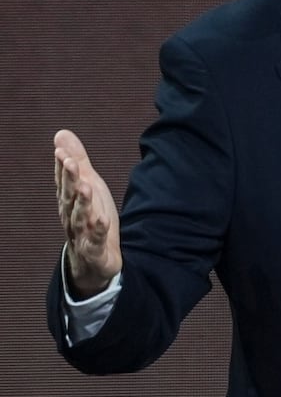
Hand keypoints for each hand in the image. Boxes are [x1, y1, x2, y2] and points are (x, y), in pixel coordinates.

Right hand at [54, 129, 122, 296]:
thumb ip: (77, 163)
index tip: (61, 151)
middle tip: (71, 162)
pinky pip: (97, 241)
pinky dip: (99, 231)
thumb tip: (61, 135)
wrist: (94, 261)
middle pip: (70, 197)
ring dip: (83, 203)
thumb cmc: (90, 219)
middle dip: (70, 180)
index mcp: (69, 201)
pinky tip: (103, 220)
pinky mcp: (97, 251)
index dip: (63, 168)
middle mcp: (72, 217)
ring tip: (86, 187)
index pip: (64, 183)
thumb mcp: (87, 188)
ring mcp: (83, 235)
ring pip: (81, 218)